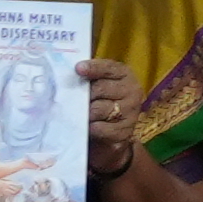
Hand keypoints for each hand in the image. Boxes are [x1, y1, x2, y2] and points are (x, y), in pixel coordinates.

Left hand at [79, 56, 142, 178]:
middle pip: (100, 89)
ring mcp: (131, 112)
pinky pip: (98, 127)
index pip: (108, 68)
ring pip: (98, 109)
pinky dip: (89, 128)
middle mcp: (132, 91)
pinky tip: (87, 127)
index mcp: (124, 75)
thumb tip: (70, 73)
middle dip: (83, 95)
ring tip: (80, 114)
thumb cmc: (99, 102)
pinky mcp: (124, 131)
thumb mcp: (96, 85)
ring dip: (85, 113)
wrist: (109, 133)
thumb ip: (87, 77)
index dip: (93, 68)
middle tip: (73, 99)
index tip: (78, 69)